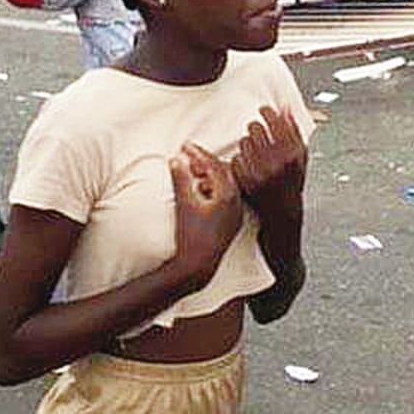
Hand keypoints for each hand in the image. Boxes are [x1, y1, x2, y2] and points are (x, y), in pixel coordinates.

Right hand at [169, 142, 243, 283]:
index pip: (215, 165)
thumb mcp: (184, 204)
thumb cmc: (191, 236)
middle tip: (189, 155)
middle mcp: (237, 202)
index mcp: (228, 195)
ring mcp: (235, 213)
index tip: (185, 146)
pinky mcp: (232, 222)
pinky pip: (227, 196)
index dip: (198, 153)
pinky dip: (214, 188)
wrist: (197, 267)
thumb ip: (181, 179)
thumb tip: (176, 159)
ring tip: (193, 171)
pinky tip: (200, 190)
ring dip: (210, 175)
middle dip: (205, 162)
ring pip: (227, 184)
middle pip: (224, 172)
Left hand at [231, 106, 307, 209]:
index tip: (264, 110)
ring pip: (243, 142)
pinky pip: (235, 159)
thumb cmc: (292, 185)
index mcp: (292, 153)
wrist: (282, 215)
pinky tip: (248, 167)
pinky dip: (240, 161)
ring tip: (255, 154)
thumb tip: (286, 107)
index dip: (267, 112)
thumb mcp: (301, 158)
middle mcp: (276, 161)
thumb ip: (295, 130)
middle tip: (259, 134)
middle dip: (256, 129)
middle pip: (255, 128)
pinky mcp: (244, 181)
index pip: (274, 120)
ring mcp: (258, 172)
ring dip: (248, 145)